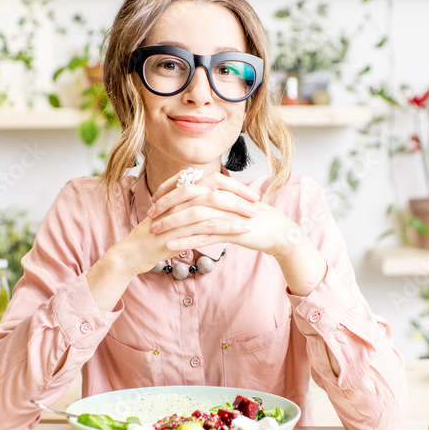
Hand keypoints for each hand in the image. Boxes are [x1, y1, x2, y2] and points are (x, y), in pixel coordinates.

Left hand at [147, 171, 304, 260]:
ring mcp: (226, 213)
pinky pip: (203, 235)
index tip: (155, 199)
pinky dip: (184, 240)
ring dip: (171, 223)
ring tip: (154, 231)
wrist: (279, 231)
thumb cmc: (256, 218)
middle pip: (186, 196)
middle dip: (165, 205)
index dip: (169, 190)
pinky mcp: (230, 230)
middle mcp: (221, 196)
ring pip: (191, 216)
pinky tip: (170, 246)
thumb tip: (198, 197)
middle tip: (149, 215)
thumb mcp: (234, 203)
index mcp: (221, 186)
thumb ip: (216, 198)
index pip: (189, 183)